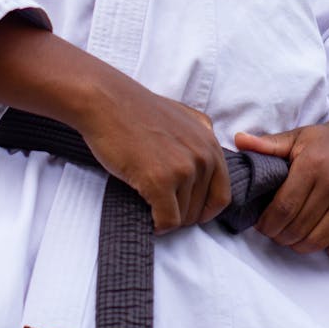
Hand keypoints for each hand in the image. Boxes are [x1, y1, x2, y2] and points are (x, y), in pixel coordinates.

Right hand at [78, 82, 230, 233]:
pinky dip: (157, 225)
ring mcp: (183, 168)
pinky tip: (147, 216)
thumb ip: (199, 139)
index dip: (204, 210)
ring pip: (183, 218)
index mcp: (210, 142)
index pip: (221, 194)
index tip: (187, 212)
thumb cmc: (137, 110)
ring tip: (149, 202)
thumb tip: (207, 161)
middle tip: (160, 206)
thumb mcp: (182, 117)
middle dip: (181, 214)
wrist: (106, 102)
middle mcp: (203, 156)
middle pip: (200, 209)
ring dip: (166, 217)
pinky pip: (167, 221)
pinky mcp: (160, 181)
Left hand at [235, 87, 328, 258]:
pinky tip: (324, 242)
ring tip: (294, 239)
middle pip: (299, 227)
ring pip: (321, 239)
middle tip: (276, 234)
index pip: (283, 207)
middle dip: (282, 237)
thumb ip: (268, 144)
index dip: (268, 224)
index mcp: (312, 164)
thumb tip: (238, 140)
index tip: (262, 226)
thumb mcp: (298, 137)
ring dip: (303, 246)